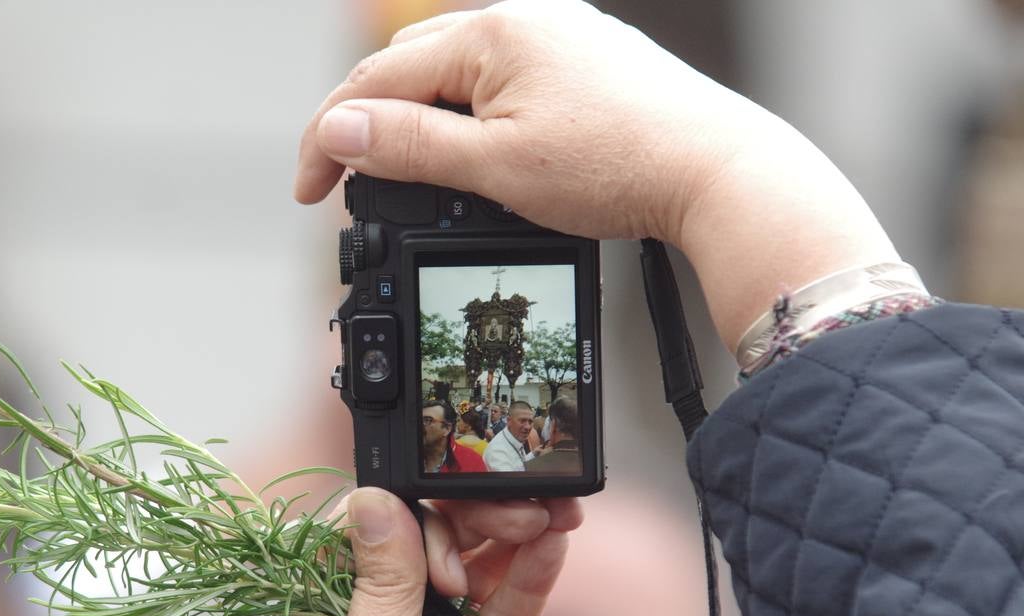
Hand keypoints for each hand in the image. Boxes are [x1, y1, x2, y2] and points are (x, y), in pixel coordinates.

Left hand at [244, 488, 582, 615]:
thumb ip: (383, 582)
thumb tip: (370, 495)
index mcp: (332, 608)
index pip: (374, 529)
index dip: (415, 514)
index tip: (445, 530)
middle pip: (436, 541)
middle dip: (479, 518)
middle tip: (521, 508)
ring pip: (478, 571)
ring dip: (515, 538)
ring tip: (555, 509)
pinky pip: (507, 615)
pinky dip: (531, 580)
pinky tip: (553, 544)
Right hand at [295, 0, 898, 351]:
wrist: (716, 172)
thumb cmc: (621, 165)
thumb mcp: (496, 167)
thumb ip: (409, 147)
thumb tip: (337, 130)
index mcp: (491, 31)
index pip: (378, 80)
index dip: (329, 139)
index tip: (307, 191)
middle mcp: (522, 17)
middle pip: (410, 67)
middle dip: (369, 126)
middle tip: (345, 186)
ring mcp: (557, 36)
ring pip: (455, 73)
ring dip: (418, 120)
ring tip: (403, 178)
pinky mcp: (582, 62)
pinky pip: (500, 80)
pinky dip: (468, 116)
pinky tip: (471, 152)